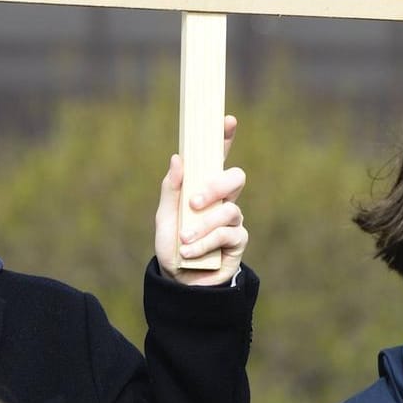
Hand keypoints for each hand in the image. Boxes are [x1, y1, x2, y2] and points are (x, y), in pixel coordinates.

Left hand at [154, 115, 246, 285]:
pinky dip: (207, 242)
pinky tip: (190, 251)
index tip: (227, 121)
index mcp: (205, 190)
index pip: (217, 160)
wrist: (179, 282)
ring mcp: (232, 222)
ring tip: (184, 239)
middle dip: (216, 186)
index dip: (225, 139)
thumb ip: (171, 188)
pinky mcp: (237, 243)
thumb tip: (177, 158)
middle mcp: (223, 202)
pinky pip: (229, 234)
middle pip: (235, 178)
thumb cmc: (172, 246)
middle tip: (194, 202)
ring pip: (230, 210)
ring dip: (203, 225)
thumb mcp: (164, 216)